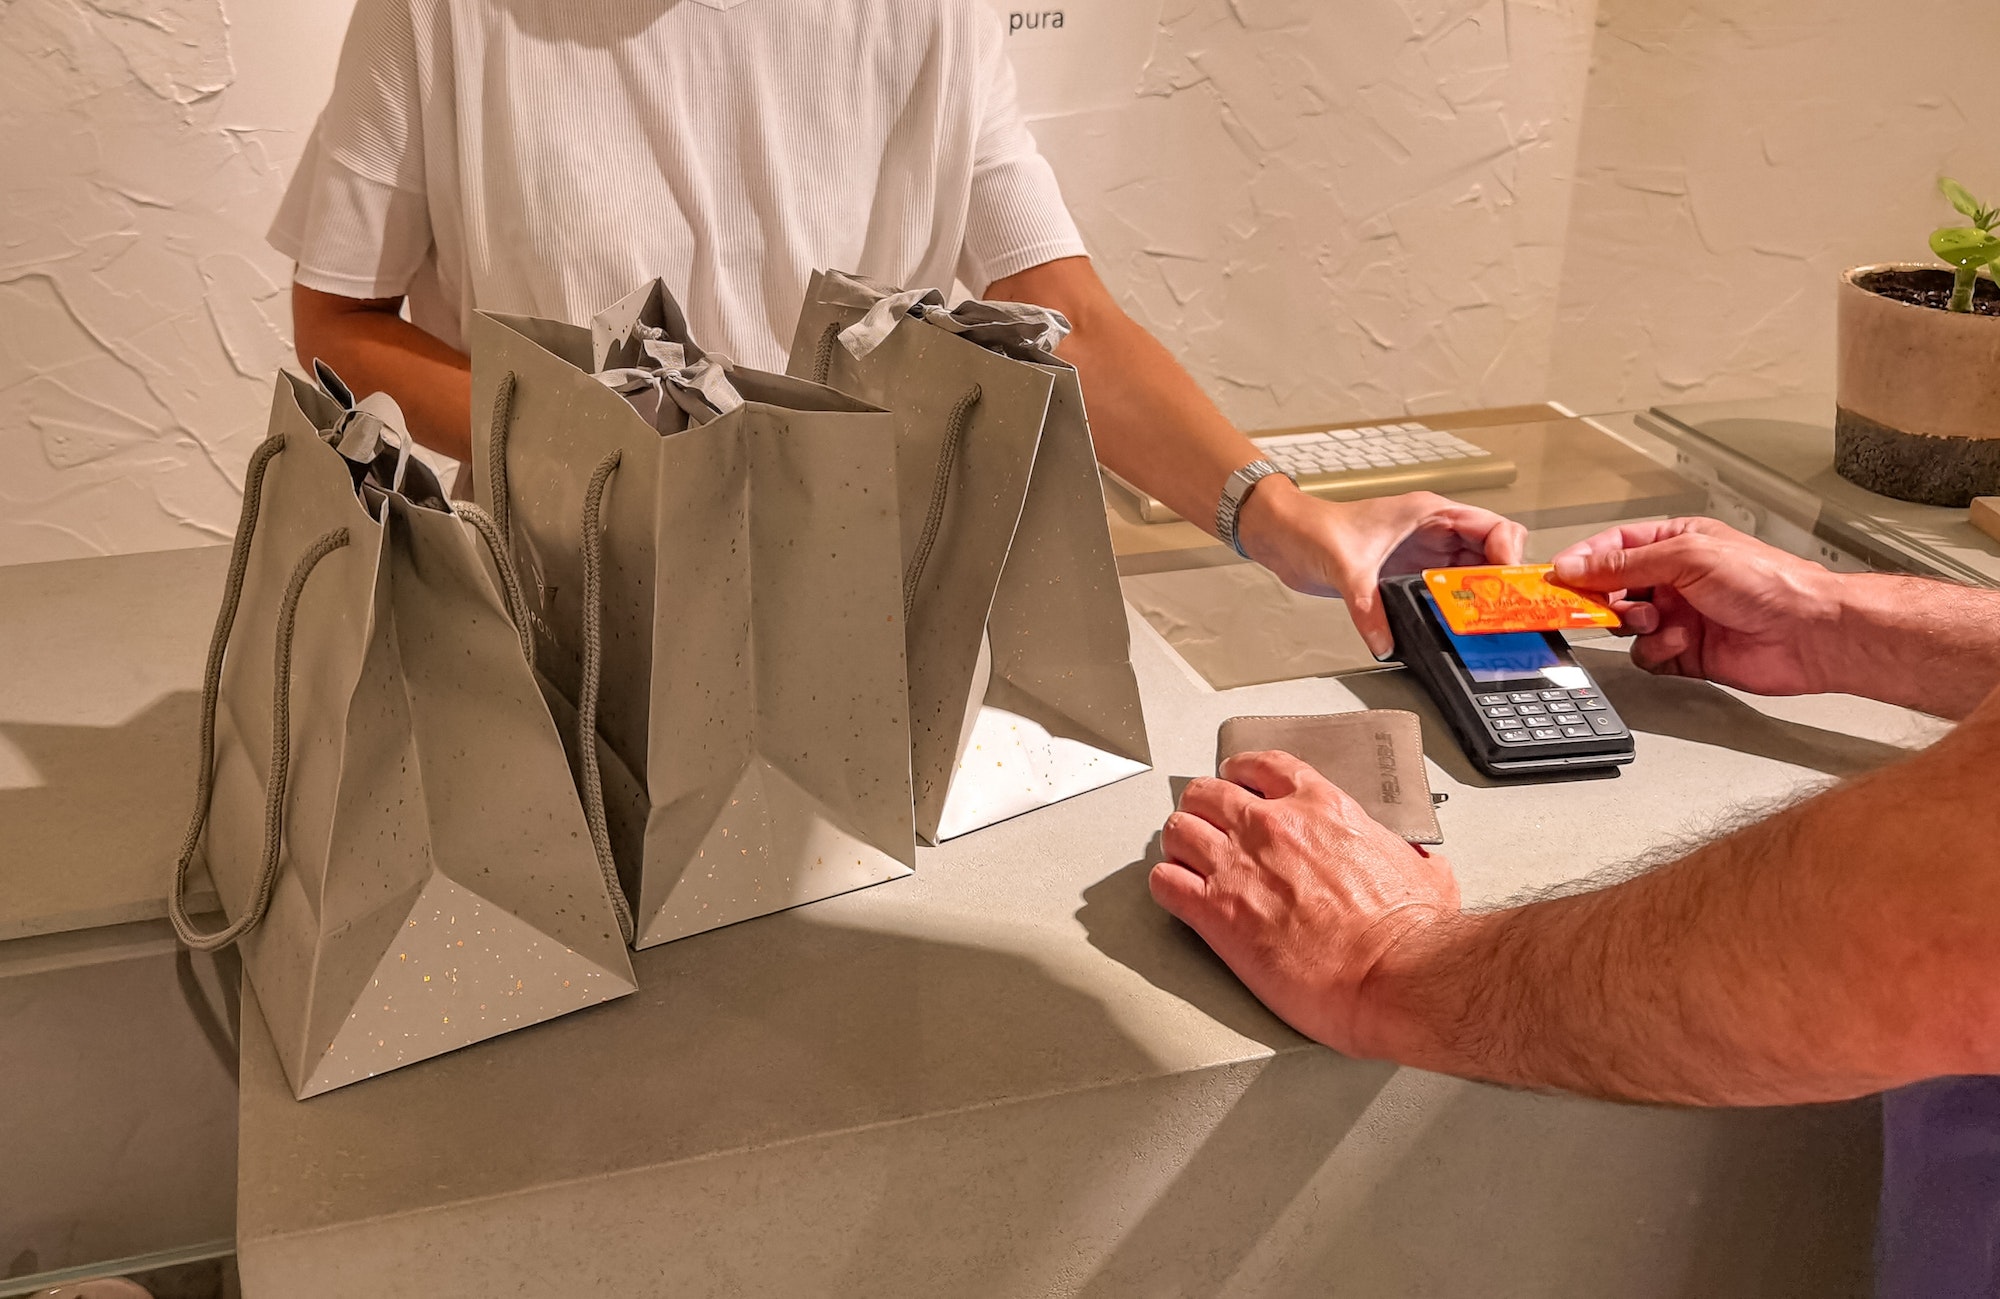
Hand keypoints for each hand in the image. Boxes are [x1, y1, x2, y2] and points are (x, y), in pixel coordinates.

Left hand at [1150, 750, 1461, 1056]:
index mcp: (1322, 808)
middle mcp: (1272, 827)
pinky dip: (1166, 887)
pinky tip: (1176, 896)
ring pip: (1178, 830)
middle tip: (1206, 826)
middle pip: (1208, 793)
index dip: (1242, 774)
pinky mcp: (1216, 911)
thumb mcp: (1425, 871)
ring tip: (1185, 860)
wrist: (1390, 975)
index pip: (1263, 766)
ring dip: (1180, 845)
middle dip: (1204, 809)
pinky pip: (1164, 883)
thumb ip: (1408, 856)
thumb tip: (1420, 864)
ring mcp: (1238, 865)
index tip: (1237, 784)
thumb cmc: (1408, 934)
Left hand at [1237, 481, 1526, 657]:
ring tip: (1488, 626)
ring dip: (1482, 599)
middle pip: (1492, 555)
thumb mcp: (1346, 568)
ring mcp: (1425, 554)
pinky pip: (1448, 592)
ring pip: (1474, 576)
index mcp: (1430, 513)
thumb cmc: (1313, 530)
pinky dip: (1458, 609)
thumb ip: (1367, 607)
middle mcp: (1434, 532)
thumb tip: (1385, 642)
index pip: (1492, 526)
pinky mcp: (1411, 575)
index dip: (1508, 554)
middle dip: (1503, 584)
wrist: (1285, 537)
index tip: (1506, 585)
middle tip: (1505, 614)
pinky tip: (1459, 628)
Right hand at [1550, 518, 1843, 695]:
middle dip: (1604, 598)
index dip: (1583, 560)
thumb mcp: (1687, 557)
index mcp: (1677, 543)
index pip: (1614, 546)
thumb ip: (1626, 562)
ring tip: (1658, 621)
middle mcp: (1675, 579)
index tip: (1557, 577)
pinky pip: (1647, 655)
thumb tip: (1578, 563)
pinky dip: (1656, 651)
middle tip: (1599, 607)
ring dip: (1635, 625)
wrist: (1809, 634)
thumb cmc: (1769, 584)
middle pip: (1612, 588)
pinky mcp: (1685, 653)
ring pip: (1626, 625)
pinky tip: (1680, 642)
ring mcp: (1679, 617)